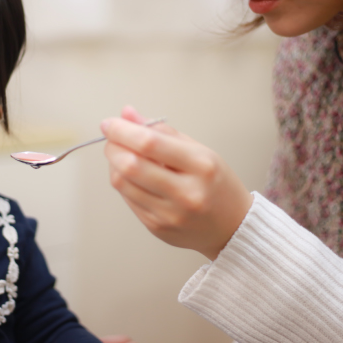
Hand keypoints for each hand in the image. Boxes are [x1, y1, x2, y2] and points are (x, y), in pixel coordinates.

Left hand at [101, 106, 252, 259]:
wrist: (233, 227)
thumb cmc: (216, 183)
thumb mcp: (199, 150)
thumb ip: (161, 131)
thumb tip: (127, 115)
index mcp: (201, 165)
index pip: (150, 143)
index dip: (122, 131)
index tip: (109, 123)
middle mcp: (186, 193)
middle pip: (130, 165)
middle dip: (113, 147)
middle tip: (112, 138)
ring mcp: (170, 214)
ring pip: (123, 183)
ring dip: (114, 164)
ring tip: (122, 155)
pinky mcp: (157, 227)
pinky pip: (127, 199)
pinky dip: (124, 182)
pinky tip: (133, 176)